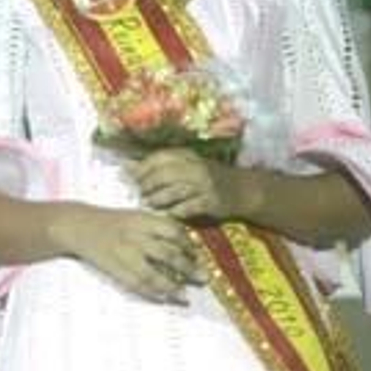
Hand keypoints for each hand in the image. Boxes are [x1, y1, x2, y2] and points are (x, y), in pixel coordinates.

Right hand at [52, 203, 206, 303]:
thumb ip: (157, 227)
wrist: (79, 225)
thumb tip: (184, 244)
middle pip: (168, 254)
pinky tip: (163, 298)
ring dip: (172, 286)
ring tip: (184, 295)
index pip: (173, 231)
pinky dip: (151, 293)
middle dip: (188, 268)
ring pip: (153, 274)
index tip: (198, 255)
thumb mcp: (136, 216)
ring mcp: (124, 254)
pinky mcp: (115, 268)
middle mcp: (135, 236)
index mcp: (142, 219)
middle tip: (203, 278)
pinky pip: (136, 284)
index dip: (189, 245)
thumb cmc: (112, 220)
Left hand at [127, 149, 246, 221]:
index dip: (143, 167)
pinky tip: (168, 214)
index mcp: (188, 155)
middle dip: (148, 184)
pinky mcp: (212, 201)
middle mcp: (196, 167)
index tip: (130, 178)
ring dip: (159, 199)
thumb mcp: (187, 165)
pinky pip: (189, 207)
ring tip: (150, 205)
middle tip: (139, 194)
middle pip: (165, 173)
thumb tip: (127, 166)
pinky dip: (176, 211)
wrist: (243, 189)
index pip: (160, 157)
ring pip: (176, 190)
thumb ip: (160, 166)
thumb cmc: (209, 177)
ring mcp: (205, 184)